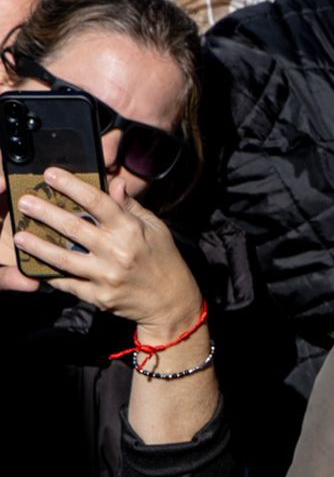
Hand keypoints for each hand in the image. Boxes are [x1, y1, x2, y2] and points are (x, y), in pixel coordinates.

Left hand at [7, 168, 202, 338]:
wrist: (172, 302)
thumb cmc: (164, 260)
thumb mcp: (155, 228)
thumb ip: (130, 206)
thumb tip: (113, 184)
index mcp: (131, 230)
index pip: (97, 202)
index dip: (71, 185)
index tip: (51, 174)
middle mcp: (117, 252)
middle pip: (73, 227)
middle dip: (45, 212)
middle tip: (25, 202)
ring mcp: (106, 276)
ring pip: (63, 258)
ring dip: (38, 245)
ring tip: (19, 235)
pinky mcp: (98, 296)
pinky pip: (67, 283)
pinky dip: (49, 274)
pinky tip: (35, 265)